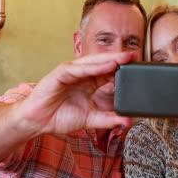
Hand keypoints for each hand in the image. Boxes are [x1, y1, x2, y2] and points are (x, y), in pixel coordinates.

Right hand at [18, 52, 135, 134]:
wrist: (38, 121)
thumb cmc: (59, 117)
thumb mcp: (90, 119)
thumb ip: (108, 120)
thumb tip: (127, 122)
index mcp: (89, 83)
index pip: (109, 73)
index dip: (123, 70)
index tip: (139, 69)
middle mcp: (81, 75)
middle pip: (103, 64)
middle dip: (119, 59)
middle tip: (136, 56)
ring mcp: (71, 72)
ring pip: (92, 63)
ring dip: (108, 59)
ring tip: (124, 57)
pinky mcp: (60, 73)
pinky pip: (78, 69)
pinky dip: (92, 67)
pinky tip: (105, 65)